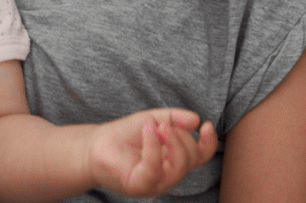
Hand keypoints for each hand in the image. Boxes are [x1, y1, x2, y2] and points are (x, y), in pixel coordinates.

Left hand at [88, 109, 217, 197]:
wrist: (96, 145)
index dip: (209, 143)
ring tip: (156, 126)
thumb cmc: (125, 135)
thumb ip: (174, 119)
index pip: (200, 156)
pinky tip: (148, 130)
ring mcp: (155, 184)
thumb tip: (196, 120)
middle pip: (191, 158)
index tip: (206, 125)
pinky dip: (153, 145)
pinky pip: (154, 167)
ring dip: (172, 141)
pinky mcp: (139, 186)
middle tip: (162, 124)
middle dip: (181, 136)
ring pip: (179, 167)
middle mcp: (168, 175)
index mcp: (174, 160)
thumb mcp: (152, 119)